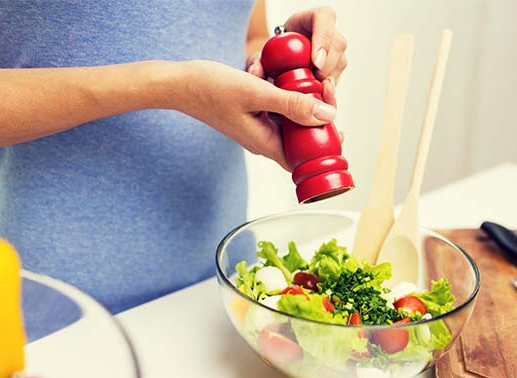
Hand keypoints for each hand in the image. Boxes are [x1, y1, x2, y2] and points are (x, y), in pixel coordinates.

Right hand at [169, 60, 336, 170]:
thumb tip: (326, 116)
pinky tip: (285, 78)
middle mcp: (263, 140)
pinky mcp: (253, 114)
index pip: (303, 160)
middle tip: (325, 93)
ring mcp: (257, 127)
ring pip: (291, 122)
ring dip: (301, 103)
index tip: (336, 125)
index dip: (324, 147)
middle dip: (317, 119)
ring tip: (309, 81)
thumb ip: (292, 104)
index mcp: (264, 144)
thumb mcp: (256, 93)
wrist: (180, 83)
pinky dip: (285, 95)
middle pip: (301, 139)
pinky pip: (278, 109)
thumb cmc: (211, 89)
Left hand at [247, 6, 346, 107]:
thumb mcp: (263, 54)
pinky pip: (337, 80)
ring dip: (326, 83)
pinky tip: (313, 100)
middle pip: (337, 45)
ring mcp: (337, 50)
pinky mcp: (338, 68)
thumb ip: (257, 61)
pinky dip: (326, 93)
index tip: (315, 62)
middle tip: (312, 84)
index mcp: (314, 17)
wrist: (283, 60)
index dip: (323, 40)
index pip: (324, 19)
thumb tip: (256, 72)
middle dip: (326, 68)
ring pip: (340, 64)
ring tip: (308, 93)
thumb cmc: (274, 53)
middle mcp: (330, 31)